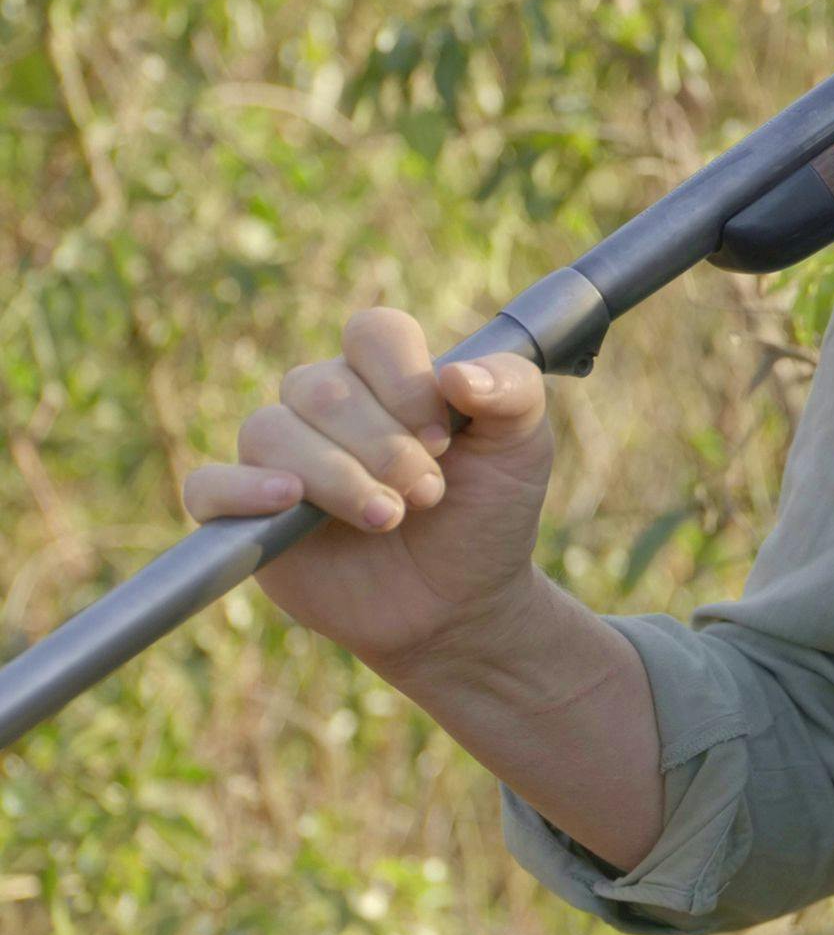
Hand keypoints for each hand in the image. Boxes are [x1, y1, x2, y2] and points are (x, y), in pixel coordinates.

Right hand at [183, 307, 557, 673]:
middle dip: (384, 446)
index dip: (404, 379)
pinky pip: (209, 484)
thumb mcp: (523, 448)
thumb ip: (512, 392)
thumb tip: (457, 373)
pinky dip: (241, 489)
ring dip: (337, 475)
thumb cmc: (486, 513)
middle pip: (322, 388)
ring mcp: (280, 457)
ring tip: (390, 517)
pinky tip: (288, 500)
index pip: (372, 332)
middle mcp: (325, 406)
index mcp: (386, 376)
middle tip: (430, 493)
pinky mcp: (245, 513)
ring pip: (271, 431)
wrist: (461, 602)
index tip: (445, 436)